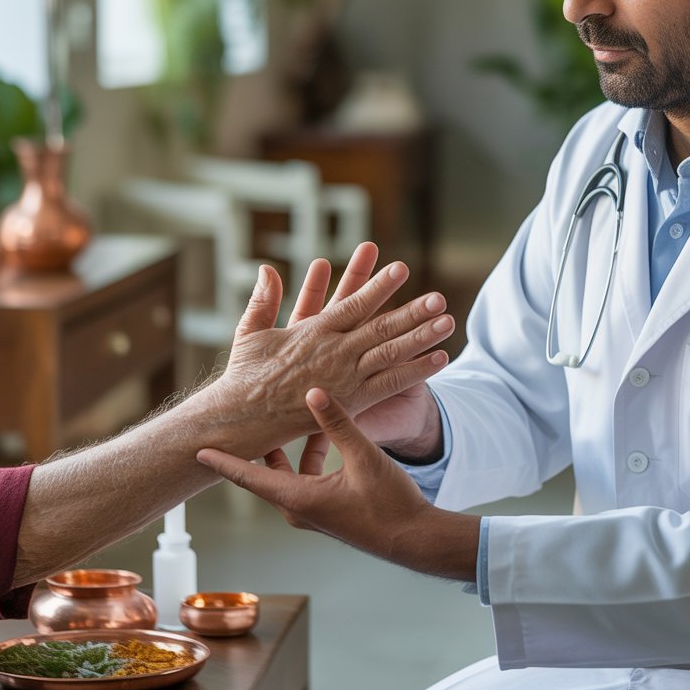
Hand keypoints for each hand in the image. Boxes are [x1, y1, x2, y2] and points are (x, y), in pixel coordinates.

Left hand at [197, 389, 479, 580]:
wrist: (414, 538)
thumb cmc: (389, 504)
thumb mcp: (363, 456)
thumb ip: (337, 422)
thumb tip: (311, 390)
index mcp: (299, 498)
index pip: (248, 477)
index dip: (223, 461)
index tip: (196, 449)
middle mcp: (298, 506)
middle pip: (263, 471)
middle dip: (252, 445)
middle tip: (236, 420)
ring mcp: (312, 509)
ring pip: (286, 470)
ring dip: (286, 444)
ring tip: (283, 412)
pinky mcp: (327, 506)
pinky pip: (305, 475)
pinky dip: (307, 453)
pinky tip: (321, 430)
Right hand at [206, 243, 454, 453]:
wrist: (241, 420)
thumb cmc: (245, 376)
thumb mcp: (251, 332)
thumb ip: (264, 300)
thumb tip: (267, 269)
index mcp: (315, 331)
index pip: (355, 305)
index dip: (379, 287)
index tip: (401, 269)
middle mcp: (335, 352)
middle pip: (381, 327)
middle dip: (412, 311)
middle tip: (439, 297)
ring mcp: (346, 378)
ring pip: (391, 353)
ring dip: (421, 337)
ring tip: (448, 321)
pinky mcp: (352, 403)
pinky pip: (390, 384)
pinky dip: (416, 371)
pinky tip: (440, 358)